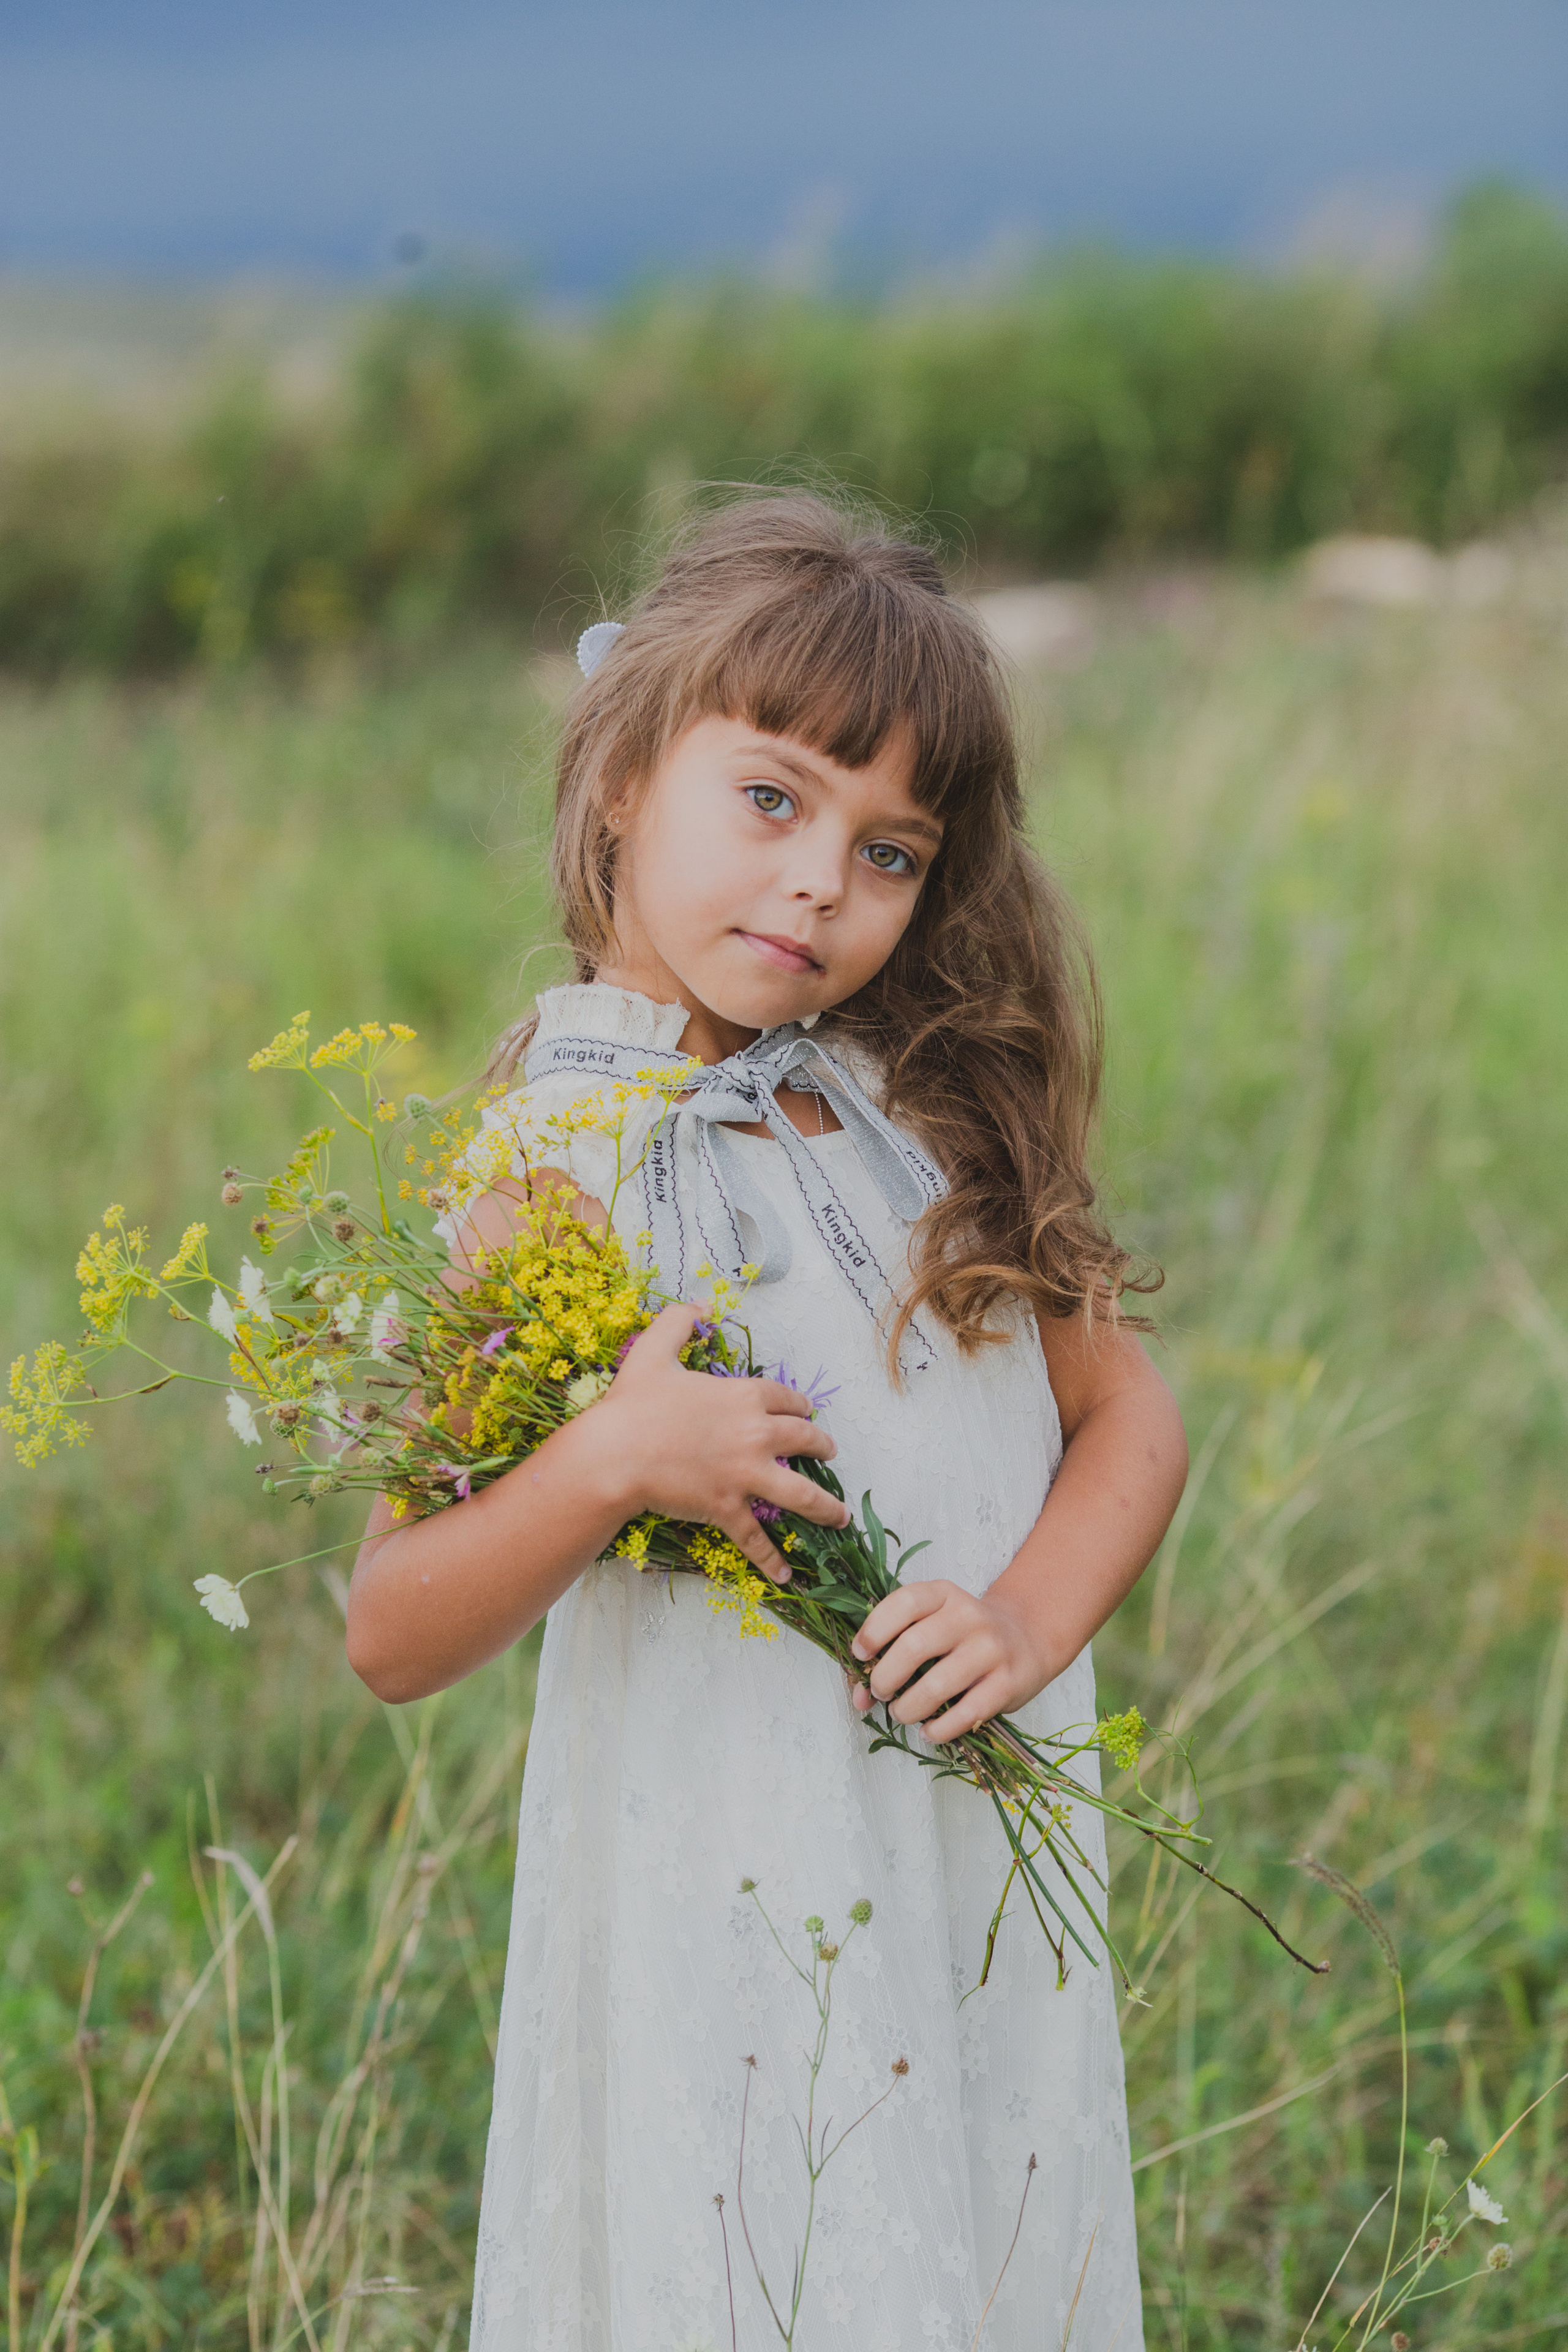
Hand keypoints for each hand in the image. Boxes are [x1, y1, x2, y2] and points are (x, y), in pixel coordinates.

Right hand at [594, 1303, 848, 1581]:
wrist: (613, 1454)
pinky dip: (772, 1559)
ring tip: (840, 1518)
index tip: (807, 1410)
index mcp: (742, 1396)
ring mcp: (744, 1475)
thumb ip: (679, 1321)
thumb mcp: (653, 1350)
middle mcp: (754, 1435)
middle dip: (822, 1445)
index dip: (799, 1404)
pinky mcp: (727, 1509)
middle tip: (829, 1451)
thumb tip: (700, 1302)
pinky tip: (787, 1575)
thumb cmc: (632, 1403)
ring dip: (825, 1507)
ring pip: (800, 1493)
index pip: (786, 1398)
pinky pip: (756, 1538)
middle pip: (804, 1439)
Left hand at [848, 1579, 1055, 1742]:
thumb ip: (894, 1648)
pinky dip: (938, 1729)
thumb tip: (858, 1695)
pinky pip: (965, 1714)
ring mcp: (991, 1649)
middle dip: (885, 1677)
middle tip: (880, 1691)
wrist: (1027, 1637)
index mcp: (944, 1594)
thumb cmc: (965, 1634)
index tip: (860, 1653)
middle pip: (914, 1646)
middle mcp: (968, 1616)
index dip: (874, 1629)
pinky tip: (928, 1730)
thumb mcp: (934, 1623)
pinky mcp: (1007, 1684)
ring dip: (908, 1708)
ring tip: (901, 1712)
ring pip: (937, 1685)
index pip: (904, 1603)